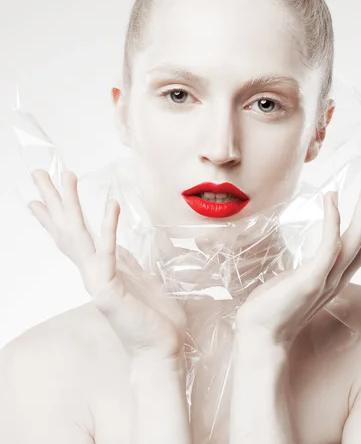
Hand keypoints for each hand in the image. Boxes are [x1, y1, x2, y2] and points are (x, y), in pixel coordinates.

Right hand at [28, 169, 185, 360]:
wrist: (161, 349)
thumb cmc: (152, 317)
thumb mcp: (138, 278)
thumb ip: (124, 261)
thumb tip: (118, 245)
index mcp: (98, 269)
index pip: (70, 237)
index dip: (54, 216)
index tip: (38, 197)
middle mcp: (92, 272)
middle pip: (66, 229)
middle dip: (53, 200)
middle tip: (38, 173)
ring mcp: (97, 280)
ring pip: (79, 236)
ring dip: (72, 204)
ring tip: (67, 176)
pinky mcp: (110, 289)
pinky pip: (109, 252)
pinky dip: (109, 227)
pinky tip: (110, 204)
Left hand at [234, 170, 360, 344]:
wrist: (259, 337)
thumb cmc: (276, 305)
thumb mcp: (305, 279)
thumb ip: (319, 264)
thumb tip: (322, 251)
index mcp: (341, 273)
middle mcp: (342, 275)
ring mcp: (329, 278)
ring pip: (359, 236)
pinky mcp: (312, 280)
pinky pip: (328, 246)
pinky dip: (333, 219)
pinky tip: (331, 196)